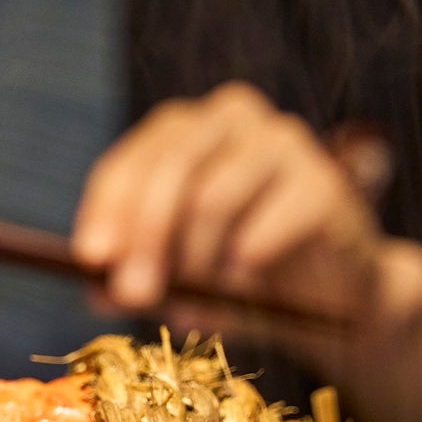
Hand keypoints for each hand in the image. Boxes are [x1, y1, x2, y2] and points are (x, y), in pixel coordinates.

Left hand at [72, 82, 421, 421]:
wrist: (331, 302)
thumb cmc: (243, 280)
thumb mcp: (178, 282)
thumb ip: (135, 278)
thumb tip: (95, 287)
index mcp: (185, 132)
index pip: (132, 162)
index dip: (107, 210)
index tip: (91, 260)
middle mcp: (232, 119)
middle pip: (172, 168)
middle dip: (146, 239)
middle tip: (134, 295)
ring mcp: (283, 143)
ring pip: (215, 199)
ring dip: (199, 262)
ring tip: (207, 297)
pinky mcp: (323, 184)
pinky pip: (265, 227)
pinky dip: (245, 266)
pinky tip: (249, 286)